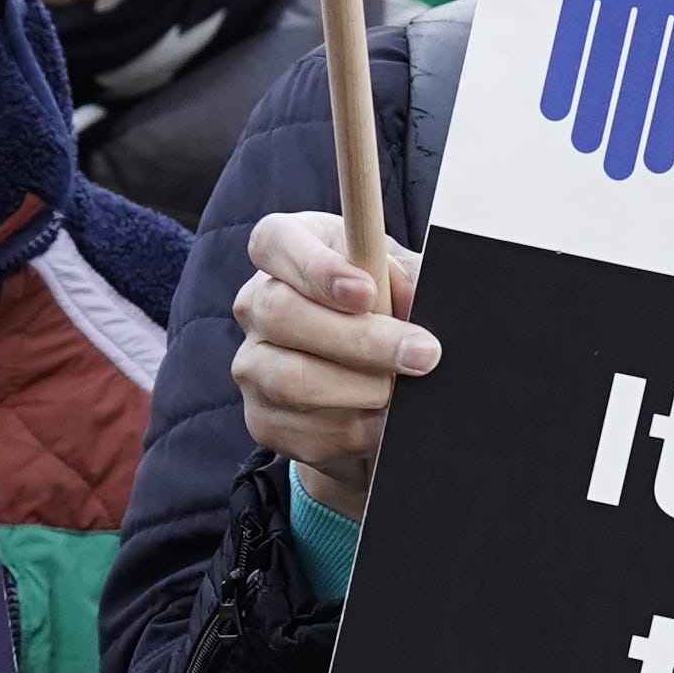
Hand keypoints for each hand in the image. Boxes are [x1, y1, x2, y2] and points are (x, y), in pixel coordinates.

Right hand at [233, 207, 430, 488]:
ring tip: (401, 389)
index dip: (316, 268)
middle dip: (361, 339)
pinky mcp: (263, 419)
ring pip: (292, 380)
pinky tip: (382, 418)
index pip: (275, 242)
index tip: (367, 291)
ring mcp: (252, 364)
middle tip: (421, 353)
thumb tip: (411, 296)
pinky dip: (358, 428)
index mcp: (286, 250)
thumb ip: (403, 276)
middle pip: (282, 315)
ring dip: (362, 388)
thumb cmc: (384, 309)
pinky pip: (307, 431)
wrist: (370, 383)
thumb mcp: (398, 277)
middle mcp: (256, 304)